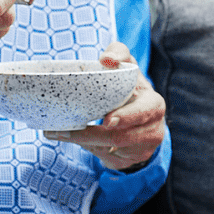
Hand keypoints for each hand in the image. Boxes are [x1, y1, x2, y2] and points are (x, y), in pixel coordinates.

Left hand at [45, 41, 164, 170]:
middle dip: (93, 135)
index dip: (126, 117)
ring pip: (109, 149)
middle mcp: (153, 130)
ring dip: (83, 141)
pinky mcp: (131, 160)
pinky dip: (88, 148)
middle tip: (67, 131)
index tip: (107, 120)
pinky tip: (73, 139)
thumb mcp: (128, 67)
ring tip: (59, 133)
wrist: (142, 116)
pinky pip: (107, 157)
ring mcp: (143, 149)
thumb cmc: (131, 87)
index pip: (142, 112)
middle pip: (121, 137)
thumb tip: (106, 59)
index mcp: (154, 105)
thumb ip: (119, 54)